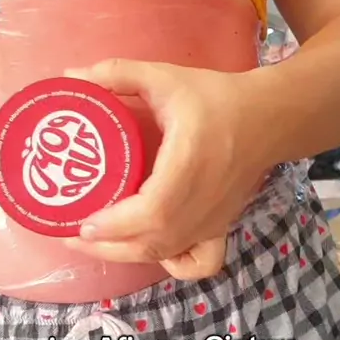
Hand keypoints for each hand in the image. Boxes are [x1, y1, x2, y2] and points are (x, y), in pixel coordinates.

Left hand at [63, 60, 269, 280]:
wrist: (269, 117)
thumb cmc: (215, 96)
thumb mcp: (164, 77)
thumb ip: (117, 74)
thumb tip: (71, 77)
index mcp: (187, 165)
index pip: (151, 211)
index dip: (115, 225)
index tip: (82, 223)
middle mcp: (201, 202)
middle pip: (152, 243)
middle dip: (107, 246)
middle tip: (71, 236)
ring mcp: (213, 220)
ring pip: (167, 255)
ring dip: (127, 255)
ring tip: (94, 243)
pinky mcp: (220, 226)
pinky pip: (198, 262)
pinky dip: (172, 266)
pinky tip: (150, 250)